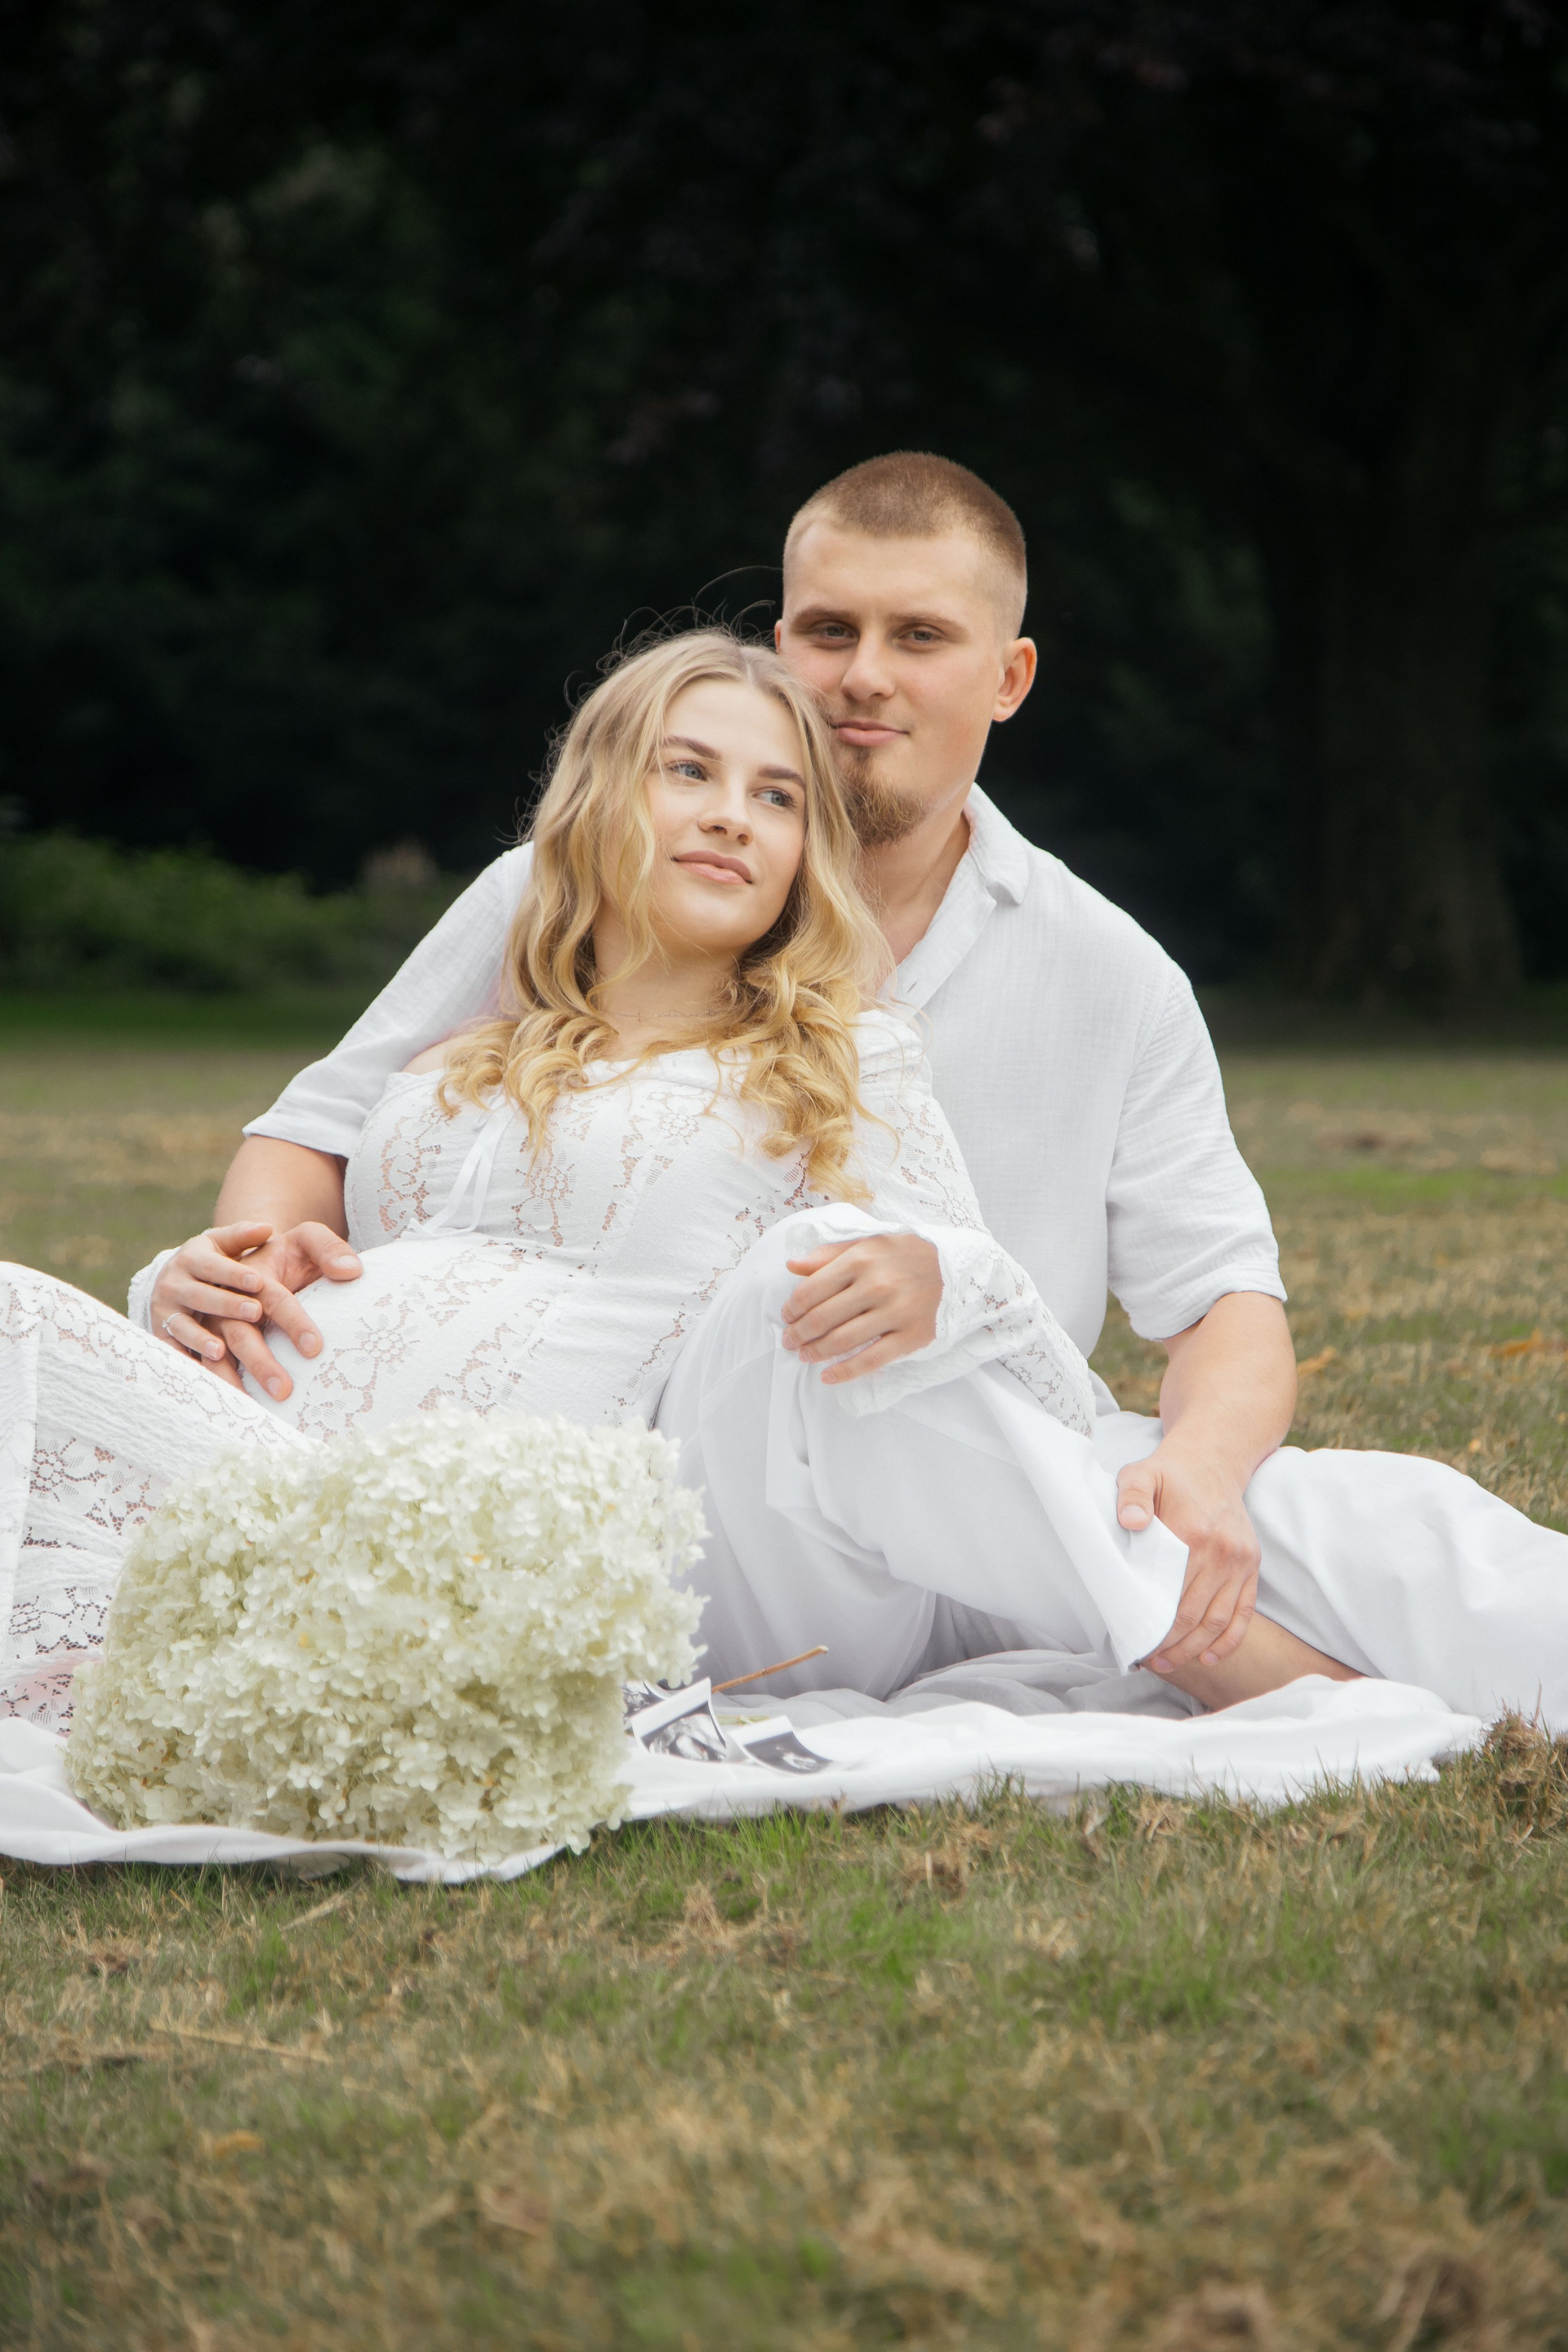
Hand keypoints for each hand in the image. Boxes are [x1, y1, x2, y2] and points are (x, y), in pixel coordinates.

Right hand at [151, 1220, 361, 1398]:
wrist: (235, 1258)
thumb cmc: (278, 1252)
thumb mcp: (302, 1239)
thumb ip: (327, 1247)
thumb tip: (352, 1271)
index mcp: (247, 1267)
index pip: (270, 1296)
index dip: (291, 1320)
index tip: (314, 1348)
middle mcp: (210, 1288)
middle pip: (237, 1329)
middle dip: (260, 1359)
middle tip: (284, 1388)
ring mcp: (189, 1312)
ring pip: (207, 1347)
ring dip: (225, 1375)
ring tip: (244, 1400)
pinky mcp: (175, 1330)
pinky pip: (183, 1357)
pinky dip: (197, 1378)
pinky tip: (215, 1400)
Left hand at [780, 1232, 940, 1385]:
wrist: (954, 1267)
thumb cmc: (903, 1255)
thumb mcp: (867, 1243)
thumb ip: (828, 1254)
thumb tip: (792, 1265)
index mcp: (860, 1259)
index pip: (812, 1290)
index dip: (792, 1308)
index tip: (786, 1317)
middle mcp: (876, 1285)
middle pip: (823, 1318)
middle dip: (799, 1334)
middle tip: (790, 1342)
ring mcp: (895, 1313)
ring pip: (843, 1341)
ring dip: (816, 1353)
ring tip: (805, 1356)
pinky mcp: (911, 1336)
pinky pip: (872, 1360)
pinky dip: (845, 1372)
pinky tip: (827, 1377)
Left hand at [1116, 1439, 1261, 1669]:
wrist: (1213, 1460)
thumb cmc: (1169, 1474)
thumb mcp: (1141, 1473)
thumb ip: (1132, 1496)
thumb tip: (1131, 1522)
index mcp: (1192, 1531)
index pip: (1171, 1594)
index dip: (1153, 1624)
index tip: (1134, 1642)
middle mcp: (1222, 1550)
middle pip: (1193, 1613)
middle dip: (1170, 1643)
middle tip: (1147, 1659)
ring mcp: (1240, 1560)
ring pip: (1219, 1619)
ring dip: (1195, 1648)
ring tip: (1169, 1663)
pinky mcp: (1252, 1564)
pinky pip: (1245, 1610)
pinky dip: (1230, 1639)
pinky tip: (1209, 1656)